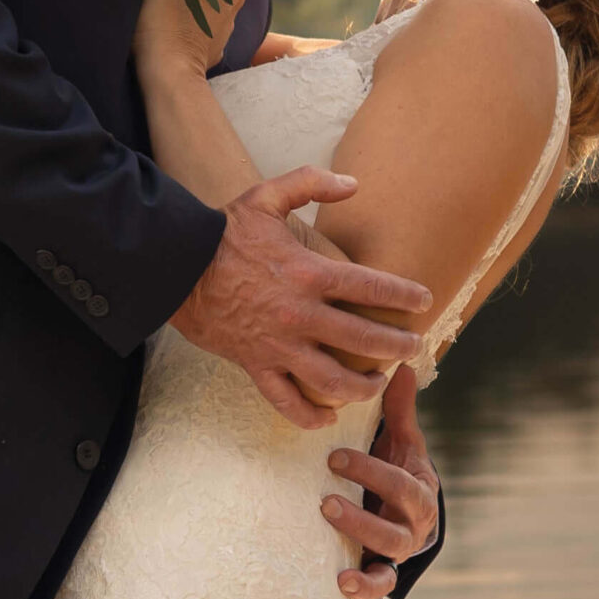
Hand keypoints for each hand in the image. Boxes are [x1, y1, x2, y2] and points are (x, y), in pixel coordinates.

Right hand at [168, 167, 432, 428]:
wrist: (175, 266)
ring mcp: (278, 346)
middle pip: (364, 341)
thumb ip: (312, 182)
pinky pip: (286, 401)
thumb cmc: (223, 231)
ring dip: (363, 387)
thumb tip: (353, 183)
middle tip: (414, 348)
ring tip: (378, 382)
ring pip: (332, 381)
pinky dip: (309, 415)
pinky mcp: (255, 365)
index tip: (424, 302)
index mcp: (310, 274)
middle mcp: (300, 315)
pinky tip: (328, 416)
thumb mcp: (267, 195)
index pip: (372, 289)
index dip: (405, 297)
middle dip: (397, 347)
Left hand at [325, 364, 440, 598]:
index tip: (335, 458)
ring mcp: (394, 561)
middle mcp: (410, 534)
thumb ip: (400, 411)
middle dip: (362, 522)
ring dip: (366, 581)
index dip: (373, 472)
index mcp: (419, 497)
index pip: (402, 485)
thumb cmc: (398, 471)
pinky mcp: (378, 582)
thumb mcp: (402, 443)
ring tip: (341, 580)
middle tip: (326, 505)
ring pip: (387, 576)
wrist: (410, 515)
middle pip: (393, 534)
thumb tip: (401, 363)